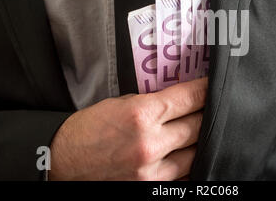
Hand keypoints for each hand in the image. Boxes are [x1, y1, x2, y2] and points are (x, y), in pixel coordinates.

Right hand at [48, 77, 207, 180]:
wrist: (62, 162)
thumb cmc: (89, 130)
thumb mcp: (121, 105)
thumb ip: (154, 103)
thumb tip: (182, 101)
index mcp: (141, 115)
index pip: (189, 99)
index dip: (205, 90)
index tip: (212, 86)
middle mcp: (149, 144)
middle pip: (197, 126)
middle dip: (207, 114)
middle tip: (214, 107)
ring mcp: (151, 172)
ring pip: (196, 154)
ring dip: (201, 141)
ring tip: (204, 131)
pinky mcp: (150, 189)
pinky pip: (184, 177)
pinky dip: (190, 165)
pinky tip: (191, 154)